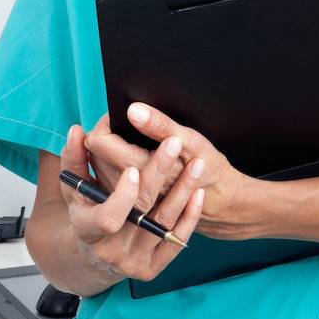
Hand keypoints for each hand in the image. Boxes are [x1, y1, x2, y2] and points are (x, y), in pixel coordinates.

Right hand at [59, 119, 204, 285]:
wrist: (99, 253)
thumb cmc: (88, 211)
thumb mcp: (75, 188)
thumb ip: (74, 159)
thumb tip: (76, 131)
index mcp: (87, 229)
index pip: (107, 218)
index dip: (122, 196)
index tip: (133, 168)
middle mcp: (110, 250)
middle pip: (141, 212)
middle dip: (158, 174)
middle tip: (174, 143)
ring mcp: (133, 262)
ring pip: (163, 223)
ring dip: (183, 191)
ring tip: (197, 163)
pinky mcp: (152, 268)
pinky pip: (176, 240)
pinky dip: (190, 216)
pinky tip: (198, 192)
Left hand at [85, 102, 252, 240]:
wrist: (222, 206)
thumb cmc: (211, 172)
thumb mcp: (192, 143)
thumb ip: (161, 126)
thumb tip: (132, 110)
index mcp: (138, 171)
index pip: (98, 142)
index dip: (106, 123)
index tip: (121, 113)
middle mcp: (126, 191)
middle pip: (95, 155)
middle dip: (106, 134)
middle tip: (123, 121)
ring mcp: (126, 203)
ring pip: (100, 168)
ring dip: (108, 150)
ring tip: (125, 136)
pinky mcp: (131, 207)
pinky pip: (111, 181)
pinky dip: (114, 165)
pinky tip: (128, 158)